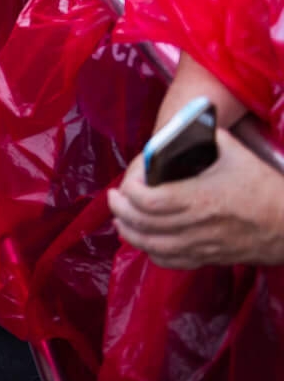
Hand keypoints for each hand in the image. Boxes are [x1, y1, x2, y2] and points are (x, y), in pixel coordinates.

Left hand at [110, 127, 283, 268]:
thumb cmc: (266, 189)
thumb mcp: (237, 153)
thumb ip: (208, 134)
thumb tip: (189, 118)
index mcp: (199, 198)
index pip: (149, 200)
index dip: (129, 191)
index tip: (127, 182)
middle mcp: (196, 225)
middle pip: (143, 223)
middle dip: (121, 210)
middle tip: (114, 197)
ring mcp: (201, 245)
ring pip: (152, 246)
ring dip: (130, 232)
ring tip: (120, 218)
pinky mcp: (209, 257)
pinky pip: (172, 262)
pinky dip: (151, 252)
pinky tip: (145, 241)